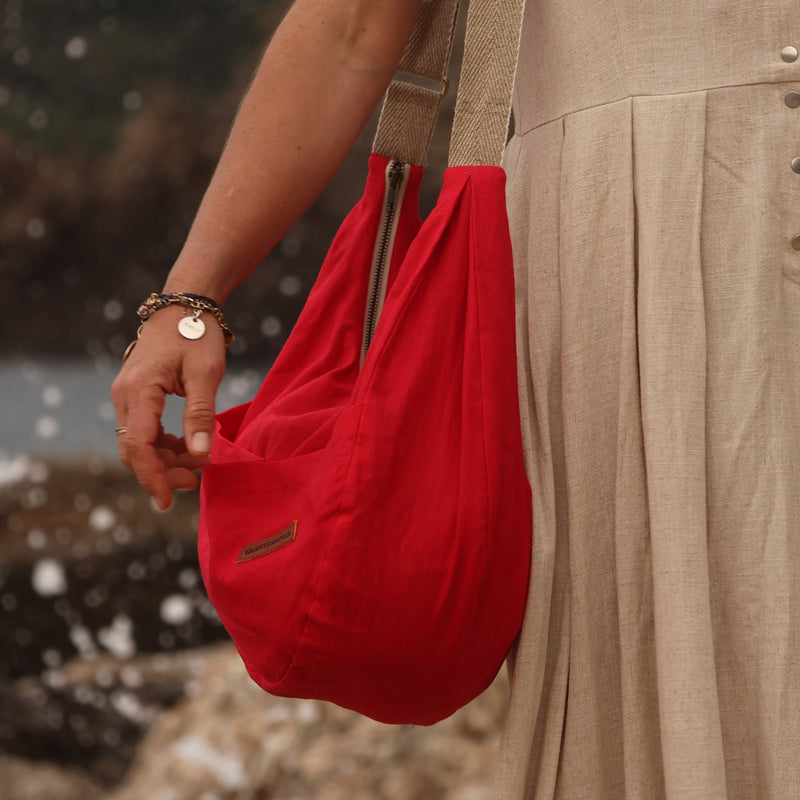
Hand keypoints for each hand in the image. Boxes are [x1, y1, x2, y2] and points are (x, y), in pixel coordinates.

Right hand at [111, 305, 225, 509]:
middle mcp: (124, 395)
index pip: (137, 446)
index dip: (153, 477)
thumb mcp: (205, 374)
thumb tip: (200, 455)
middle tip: (195, 481)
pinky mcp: (135, 396)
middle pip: (133, 449)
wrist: (185, 305)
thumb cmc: (197, 335)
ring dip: (164, 459)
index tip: (169, 501)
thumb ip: (201, 414)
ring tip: (198, 465)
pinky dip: (163, 445)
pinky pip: (142, 430)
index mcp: (139, 390)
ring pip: (137, 443)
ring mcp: (127, 396)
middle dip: (162, 471)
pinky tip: (187, 448)